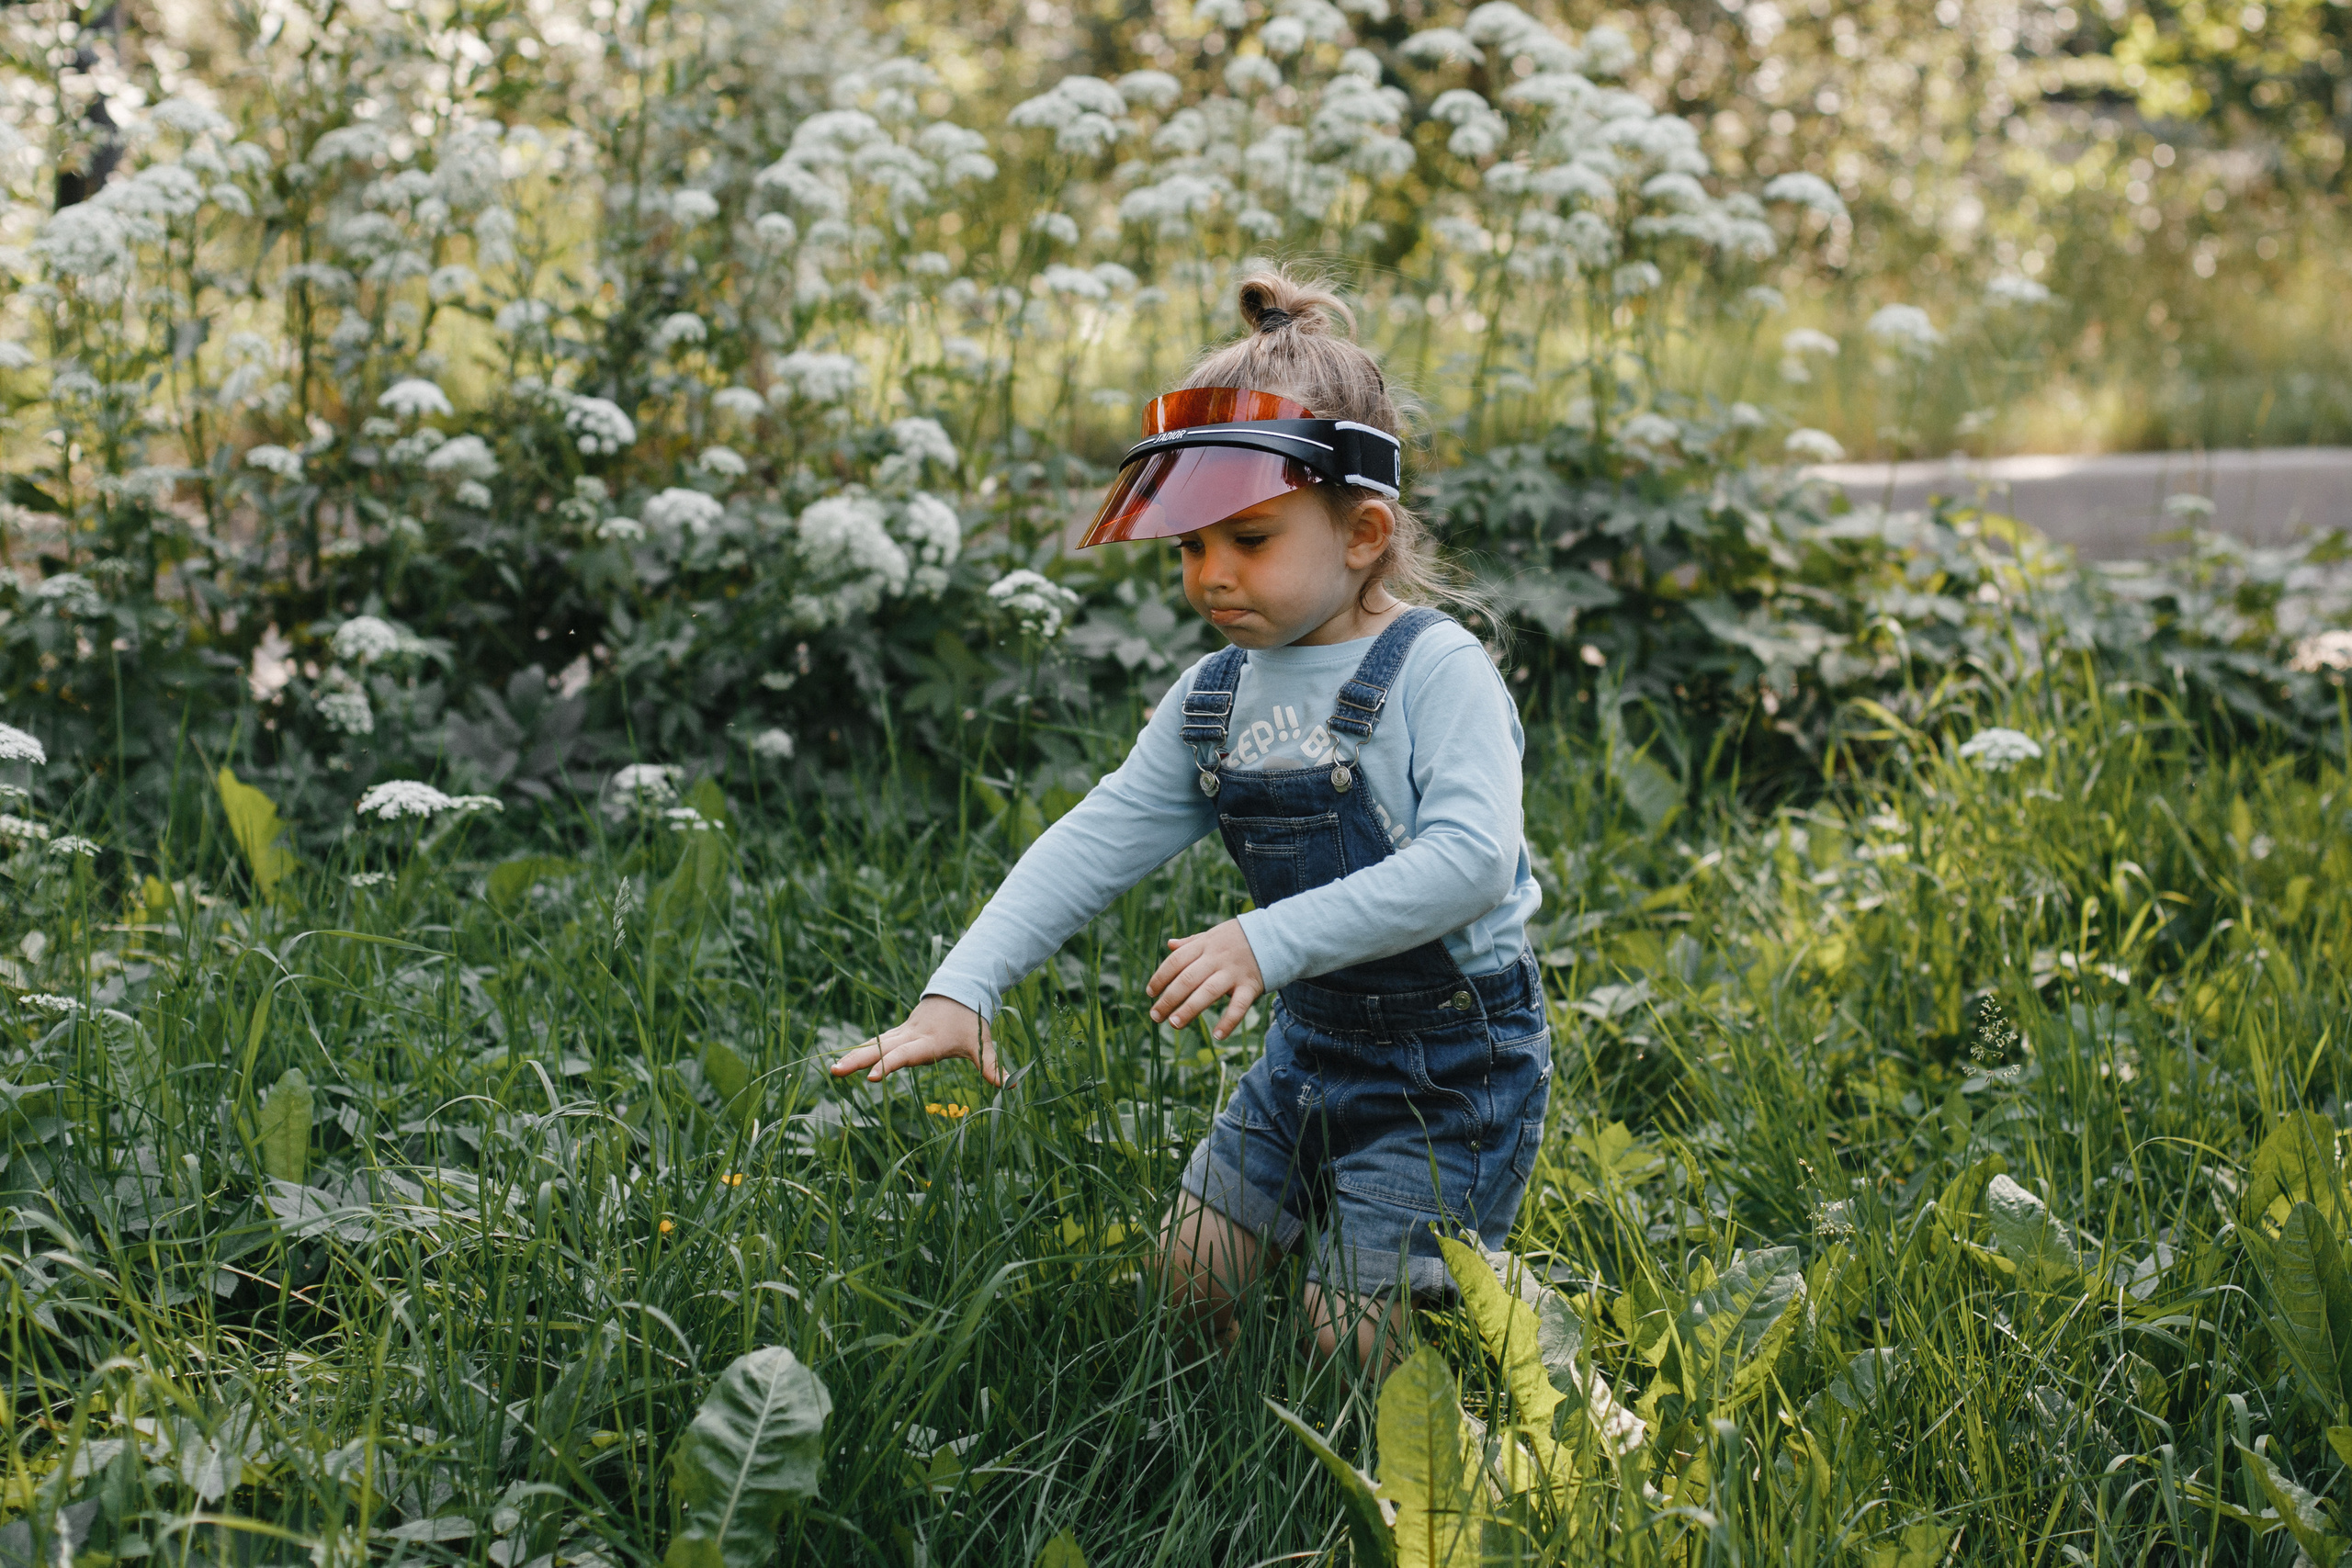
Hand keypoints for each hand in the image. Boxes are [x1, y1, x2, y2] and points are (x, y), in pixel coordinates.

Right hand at [830, 995, 1003, 1086]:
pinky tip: (844, 1062)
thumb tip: (1011, 1085)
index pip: (908, 1054)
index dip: (891, 1064)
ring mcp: (902, 1032)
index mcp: (930, 1040)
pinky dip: (860, 1051)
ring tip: (833, 1070)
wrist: (959, 991)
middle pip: (882, 1048)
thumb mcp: (982, 1043)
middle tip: (836, 1072)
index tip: (872, 1077)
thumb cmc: (971, 1021)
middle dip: (859, 1060)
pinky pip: (876, 1042)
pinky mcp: (898, 1033)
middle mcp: (912, 1035)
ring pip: (875, 1043)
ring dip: (854, 1056)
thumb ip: (993, 1066)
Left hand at [1146, 919, 1263, 1040]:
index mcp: (1205, 945)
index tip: (1150, 993)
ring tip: (1174, 1024)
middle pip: (1187, 979)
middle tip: (1156, 1016)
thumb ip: (1192, 942)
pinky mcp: (1252, 985)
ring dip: (1189, 1009)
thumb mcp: (1214, 934)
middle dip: (1169, 998)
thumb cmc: (1240, 938)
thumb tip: (1169, 945)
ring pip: (1208, 992)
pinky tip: (1217, 1035)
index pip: (1176, 961)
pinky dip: (1228, 1021)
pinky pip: (1239, 1005)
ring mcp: (1234, 972)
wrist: (1278, 934)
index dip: (1161, 977)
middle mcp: (1217, 958)